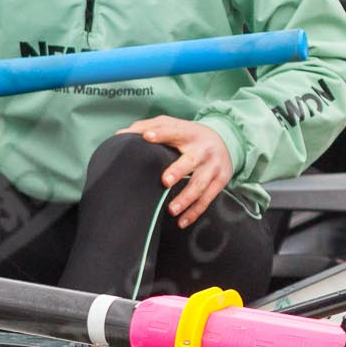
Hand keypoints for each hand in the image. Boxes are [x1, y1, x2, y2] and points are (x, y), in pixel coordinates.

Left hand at [117, 116, 233, 227]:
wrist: (225, 140)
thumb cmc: (188, 135)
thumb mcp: (172, 125)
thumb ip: (147, 126)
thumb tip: (120, 135)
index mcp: (188, 134)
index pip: (173, 132)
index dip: (160, 134)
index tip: (147, 137)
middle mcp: (203, 150)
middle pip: (191, 161)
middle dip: (178, 171)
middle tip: (165, 181)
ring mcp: (213, 166)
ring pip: (200, 184)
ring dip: (186, 199)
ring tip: (171, 209)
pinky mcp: (220, 181)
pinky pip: (207, 199)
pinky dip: (194, 212)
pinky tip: (182, 221)